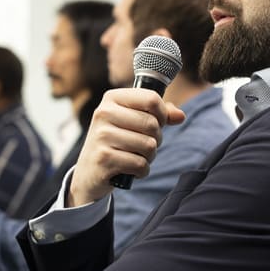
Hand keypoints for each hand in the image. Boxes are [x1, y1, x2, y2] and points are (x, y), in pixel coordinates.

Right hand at [68, 88, 185, 206]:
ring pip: (149, 145)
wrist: (89, 172)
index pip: (151, 98)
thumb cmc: (116, 142)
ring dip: (149, 157)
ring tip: (137, 157)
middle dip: (157, 139)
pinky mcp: (104, 158)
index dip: (162, 114)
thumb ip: (159, 115)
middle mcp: (104, 113)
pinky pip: (140, 164)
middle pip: (152, 124)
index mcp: (112, 98)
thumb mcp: (133, 122)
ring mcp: (102, 136)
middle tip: (145, 145)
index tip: (158, 123)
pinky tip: (131, 170)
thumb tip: (180, 116)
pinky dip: (142, 171)